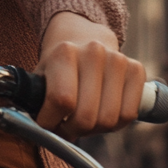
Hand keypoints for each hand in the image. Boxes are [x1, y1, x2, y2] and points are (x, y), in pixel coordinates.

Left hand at [35, 11, 144, 139]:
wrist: (83, 36)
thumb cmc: (59, 63)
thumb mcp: (41, 74)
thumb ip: (35, 100)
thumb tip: (31, 131)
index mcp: (65, 52)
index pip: (62, 101)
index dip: (52, 122)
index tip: (46, 124)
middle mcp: (94, 52)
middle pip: (86, 116)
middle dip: (72, 130)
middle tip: (65, 127)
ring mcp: (118, 60)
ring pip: (109, 120)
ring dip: (93, 130)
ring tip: (82, 119)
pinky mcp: (136, 70)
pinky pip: (129, 115)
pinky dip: (115, 124)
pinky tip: (101, 114)